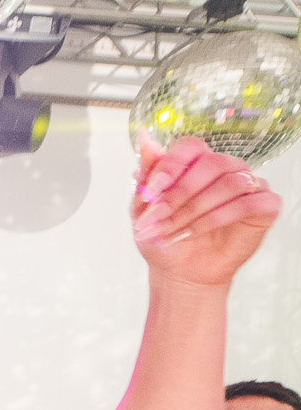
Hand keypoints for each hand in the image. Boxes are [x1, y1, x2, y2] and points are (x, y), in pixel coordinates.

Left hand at [131, 134, 281, 286]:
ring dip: (195, 210)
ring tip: (174, 231)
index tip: (150, 193)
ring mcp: (248, 184)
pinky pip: (248, 203)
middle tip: (159, 218)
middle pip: (211, 163)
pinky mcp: (265, 205)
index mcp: (196, 162)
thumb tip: (144, 138)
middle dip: (180, 194)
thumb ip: (148, 174)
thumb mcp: (144, 209)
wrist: (180, 272)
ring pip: (229, 183)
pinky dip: (218, 218)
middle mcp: (225, 168)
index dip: (170, 166)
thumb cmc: (164, 238)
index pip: (190, 146)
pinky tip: (196, 232)